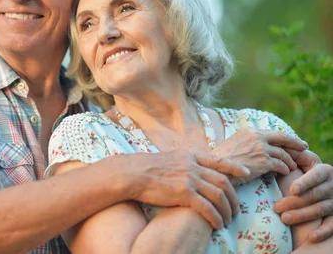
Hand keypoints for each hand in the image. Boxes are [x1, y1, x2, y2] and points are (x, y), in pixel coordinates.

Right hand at [133, 150, 249, 229]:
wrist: (133, 173)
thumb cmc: (146, 168)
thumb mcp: (170, 158)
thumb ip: (184, 163)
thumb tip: (193, 169)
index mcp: (190, 155)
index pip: (219, 160)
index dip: (235, 167)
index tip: (246, 172)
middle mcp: (193, 166)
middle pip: (223, 181)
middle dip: (233, 198)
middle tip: (236, 210)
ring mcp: (190, 178)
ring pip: (219, 196)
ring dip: (227, 210)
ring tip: (227, 220)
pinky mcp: (184, 193)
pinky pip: (207, 207)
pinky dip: (215, 217)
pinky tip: (216, 224)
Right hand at [211, 127, 307, 183]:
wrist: (215, 169)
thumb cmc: (220, 160)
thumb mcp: (232, 143)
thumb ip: (245, 141)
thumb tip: (254, 144)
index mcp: (248, 131)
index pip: (271, 132)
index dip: (283, 137)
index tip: (291, 141)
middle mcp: (256, 137)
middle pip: (283, 138)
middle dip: (295, 143)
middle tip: (304, 147)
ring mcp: (261, 149)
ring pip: (283, 153)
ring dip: (289, 160)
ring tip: (292, 166)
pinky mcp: (263, 162)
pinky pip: (281, 165)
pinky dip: (285, 168)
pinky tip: (285, 172)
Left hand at [274, 154, 332, 243]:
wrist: (320, 186)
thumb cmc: (305, 170)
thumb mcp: (304, 160)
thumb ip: (293, 154)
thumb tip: (280, 145)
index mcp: (325, 170)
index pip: (316, 176)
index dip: (305, 182)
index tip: (292, 189)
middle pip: (315, 195)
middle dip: (295, 202)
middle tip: (277, 207)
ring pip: (320, 210)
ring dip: (303, 216)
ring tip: (284, 219)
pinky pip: (332, 225)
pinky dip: (323, 232)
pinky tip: (312, 238)